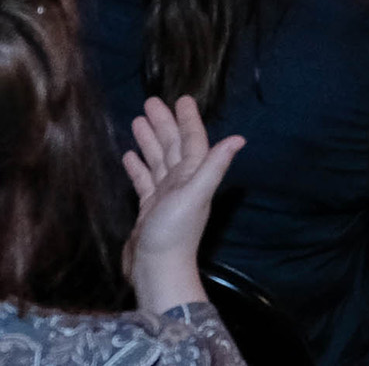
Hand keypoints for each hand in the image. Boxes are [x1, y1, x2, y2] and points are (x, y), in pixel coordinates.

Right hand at [121, 95, 244, 312]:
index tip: (181, 99)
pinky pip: (144, 181)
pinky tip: (128, 155)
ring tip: (137, 120)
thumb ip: (214, 166)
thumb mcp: (195, 195)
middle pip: (173, 146)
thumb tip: (240, 139)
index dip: (188, 120)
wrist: (156, 271)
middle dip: (164, 124)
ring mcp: (165, 196)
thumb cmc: (175, 232)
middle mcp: (182, 183)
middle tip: (150, 101)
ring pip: (158, 160)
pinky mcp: (149, 209)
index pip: (192, 141)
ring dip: (150, 141)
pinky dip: (139, 167)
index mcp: (193, 176)